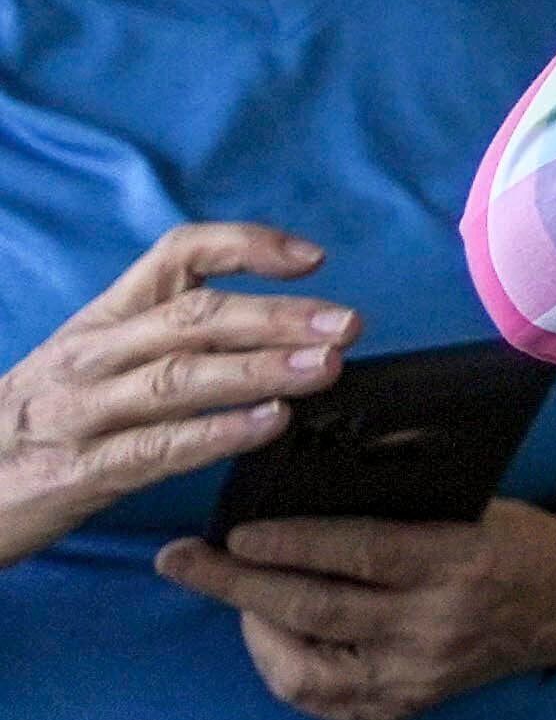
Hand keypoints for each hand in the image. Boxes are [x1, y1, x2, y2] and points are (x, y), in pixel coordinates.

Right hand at [0, 225, 347, 563]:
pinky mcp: (80, 472)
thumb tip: (274, 328)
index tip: (312, 259)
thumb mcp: (94, 364)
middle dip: (278, 316)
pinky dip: (215, 433)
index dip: (246, 247)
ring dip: (259, 369)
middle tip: (349, 324)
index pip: (175, 256)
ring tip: (324, 367)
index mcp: (103, 320)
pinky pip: (155, 448)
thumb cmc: (42, 424)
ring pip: (178, 377)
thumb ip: (168, 340)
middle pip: (193, 317)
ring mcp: (83, 412)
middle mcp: (93, 355)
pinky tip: (268, 425)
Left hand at [157, 501, 555, 719]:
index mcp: (458, 564)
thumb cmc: (513, 538)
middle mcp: (435, 627)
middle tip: (182, 560)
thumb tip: (298, 502)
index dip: (290, 544)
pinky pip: (320, 698)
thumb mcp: (467, 508)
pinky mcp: (405, 706)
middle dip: (236, 584)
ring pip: (305, 667)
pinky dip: (282, 665)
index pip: (359, 554)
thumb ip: (393, 512)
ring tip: (232, 594)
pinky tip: (269, 634)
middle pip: (314, 610)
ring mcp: (417, 676)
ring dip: (252, 628)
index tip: (234, 530)